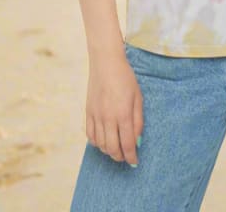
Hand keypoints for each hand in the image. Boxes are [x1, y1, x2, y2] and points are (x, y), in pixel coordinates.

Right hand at [85, 49, 143, 166]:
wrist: (105, 63)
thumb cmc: (125, 78)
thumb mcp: (138, 97)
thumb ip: (138, 120)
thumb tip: (137, 139)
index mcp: (123, 114)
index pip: (128, 144)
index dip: (132, 156)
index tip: (135, 161)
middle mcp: (108, 118)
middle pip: (112, 148)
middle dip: (120, 157)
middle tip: (126, 157)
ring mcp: (96, 116)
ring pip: (101, 144)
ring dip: (109, 151)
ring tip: (116, 149)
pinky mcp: (88, 113)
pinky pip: (90, 136)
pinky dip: (97, 143)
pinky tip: (103, 141)